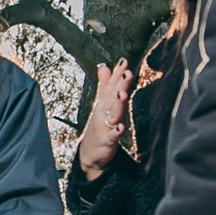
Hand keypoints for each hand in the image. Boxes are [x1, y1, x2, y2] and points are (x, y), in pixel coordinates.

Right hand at [77, 61, 134, 180]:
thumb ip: (105, 85)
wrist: (89, 153)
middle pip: (113, 97)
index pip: (111, 86)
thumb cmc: (98, 126)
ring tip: (123, 93)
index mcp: (104, 104)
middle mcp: (103, 113)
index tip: (124, 61)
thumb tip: (105, 66)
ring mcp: (104, 127)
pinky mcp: (106, 142)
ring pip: (113, 114)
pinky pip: (112, 137)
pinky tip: (121, 126)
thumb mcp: (101, 104)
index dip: (118, 74)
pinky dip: (116, 132)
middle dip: (120, 84)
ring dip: (118, 104)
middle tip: (127, 72)